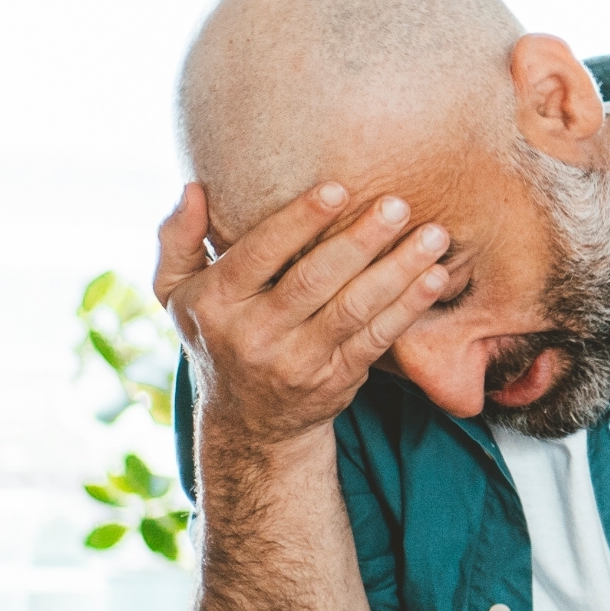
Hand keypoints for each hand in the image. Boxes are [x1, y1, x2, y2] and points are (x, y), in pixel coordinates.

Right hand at [155, 180, 449, 452]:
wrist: (246, 423)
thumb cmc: (218, 333)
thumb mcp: (176, 293)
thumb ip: (177, 239)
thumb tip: (194, 187)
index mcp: (216, 302)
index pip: (259, 254)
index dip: (299, 221)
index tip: (338, 188)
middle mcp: (254, 333)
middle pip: (313, 280)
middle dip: (360, 240)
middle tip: (398, 204)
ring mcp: (297, 361)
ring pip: (353, 309)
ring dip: (398, 271)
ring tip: (433, 235)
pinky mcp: (336, 379)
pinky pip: (376, 339)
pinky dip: (408, 308)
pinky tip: (434, 277)